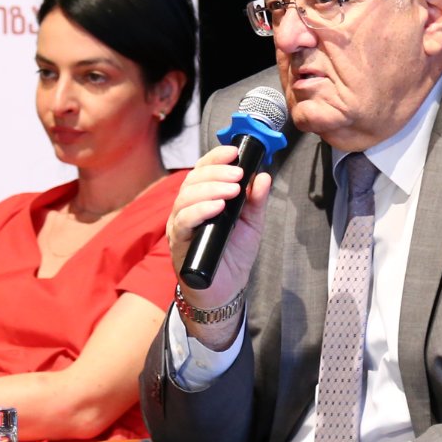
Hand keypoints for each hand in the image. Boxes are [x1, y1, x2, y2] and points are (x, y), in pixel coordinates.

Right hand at [166, 144, 270, 303]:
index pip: (203, 170)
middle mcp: (187, 208)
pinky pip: (183, 221)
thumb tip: (263, 176)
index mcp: (203, 199)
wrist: (225, 290)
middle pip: (193, 180)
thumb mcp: (251, 224)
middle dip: (216, 173)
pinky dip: (200, 210)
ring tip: (232, 190)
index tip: (234, 151)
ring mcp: (180, 225)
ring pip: (186, 198)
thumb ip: (256, 201)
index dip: (216, 158)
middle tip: (238, 175)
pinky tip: (217, 207)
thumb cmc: (234, 255)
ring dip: (210, 189)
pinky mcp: (178, 242)